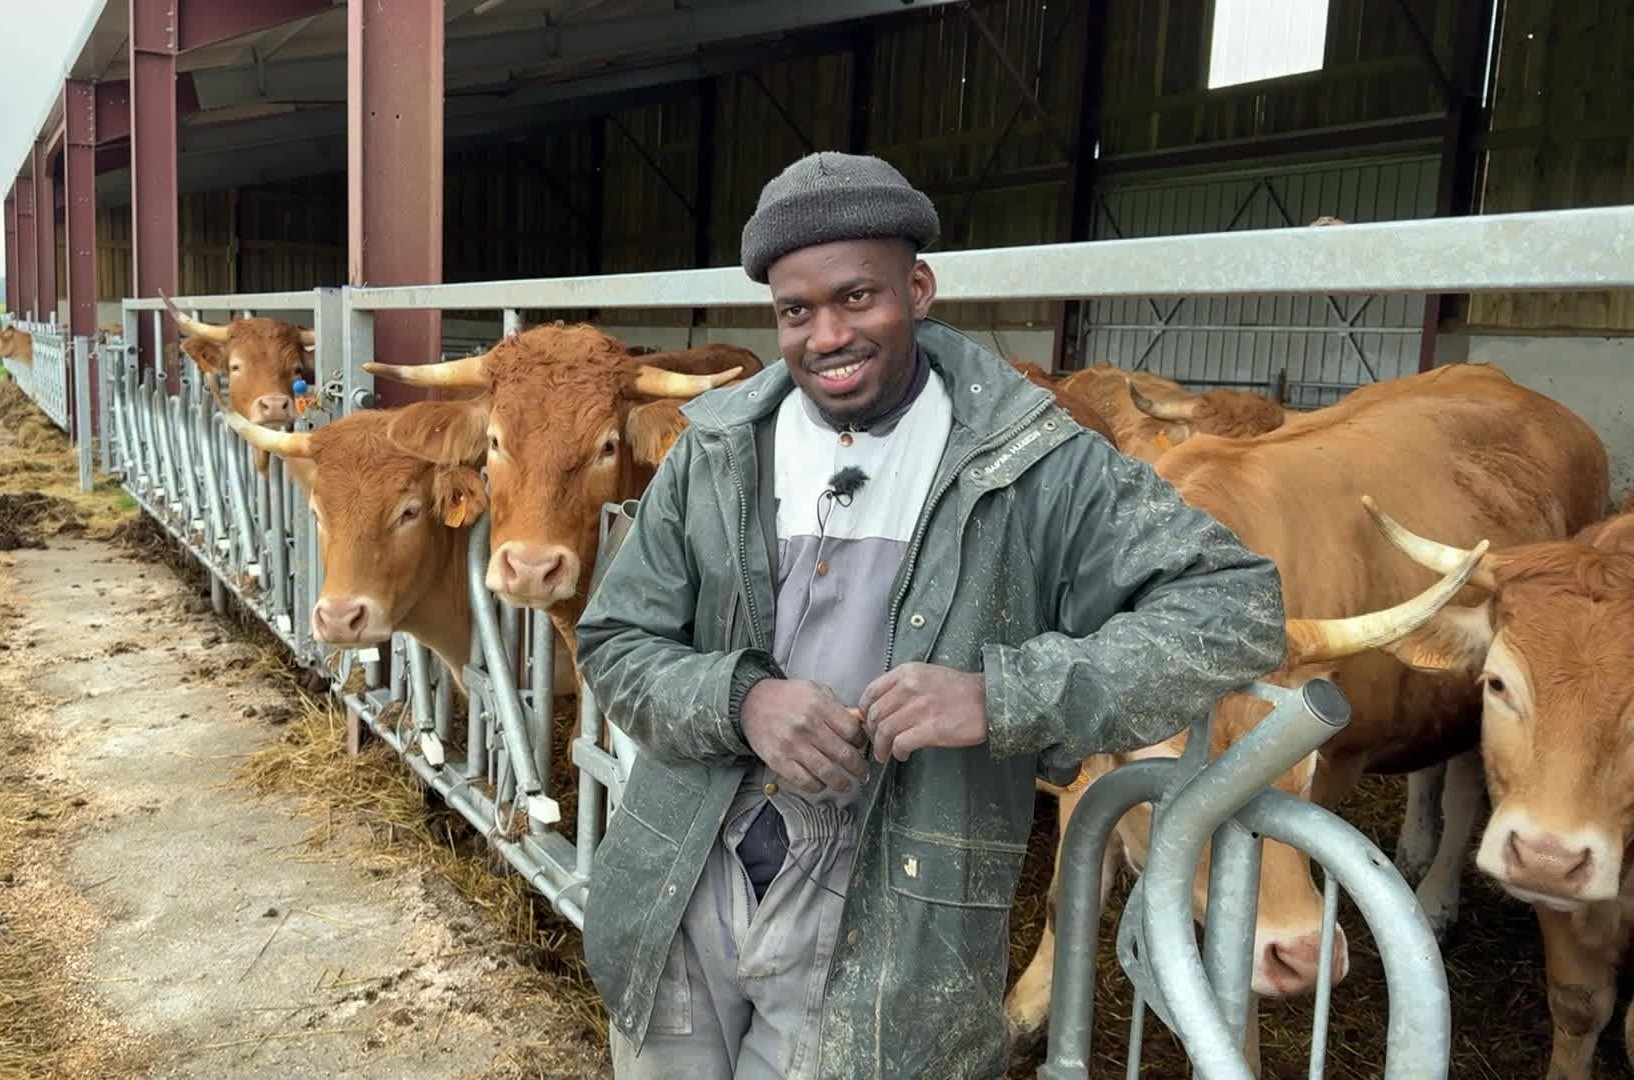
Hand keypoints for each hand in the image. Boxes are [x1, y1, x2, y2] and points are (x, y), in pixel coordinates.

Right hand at [740, 679, 870, 795]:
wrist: (751, 703)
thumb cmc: (787, 697)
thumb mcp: (815, 691)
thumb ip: (837, 707)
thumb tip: (860, 723)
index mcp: (820, 706)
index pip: (852, 731)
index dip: (861, 743)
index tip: (861, 748)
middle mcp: (808, 726)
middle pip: (844, 754)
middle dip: (858, 767)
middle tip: (862, 773)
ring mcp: (793, 745)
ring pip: (827, 772)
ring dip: (841, 782)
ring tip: (846, 784)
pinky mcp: (779, 761)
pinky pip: (805, 781)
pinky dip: (817, 786)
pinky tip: (821, 784)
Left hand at [859, 663, 987, 762]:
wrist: (989, 699)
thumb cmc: (959, 690)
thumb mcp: (927, 676)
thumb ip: (902, 688)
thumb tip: (880, 708)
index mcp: (907, 673)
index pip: (870, 692)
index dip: (864, 712)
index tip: (867, 723)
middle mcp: (910, 688)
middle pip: (874, 714)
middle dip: (872, 733)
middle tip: (877, 742)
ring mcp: (920, 708)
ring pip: (884, 731)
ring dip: (881, 747)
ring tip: (885, 753)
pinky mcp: (931, 729)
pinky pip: (901, 743)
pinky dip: (897, 752)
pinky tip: (902, 754)